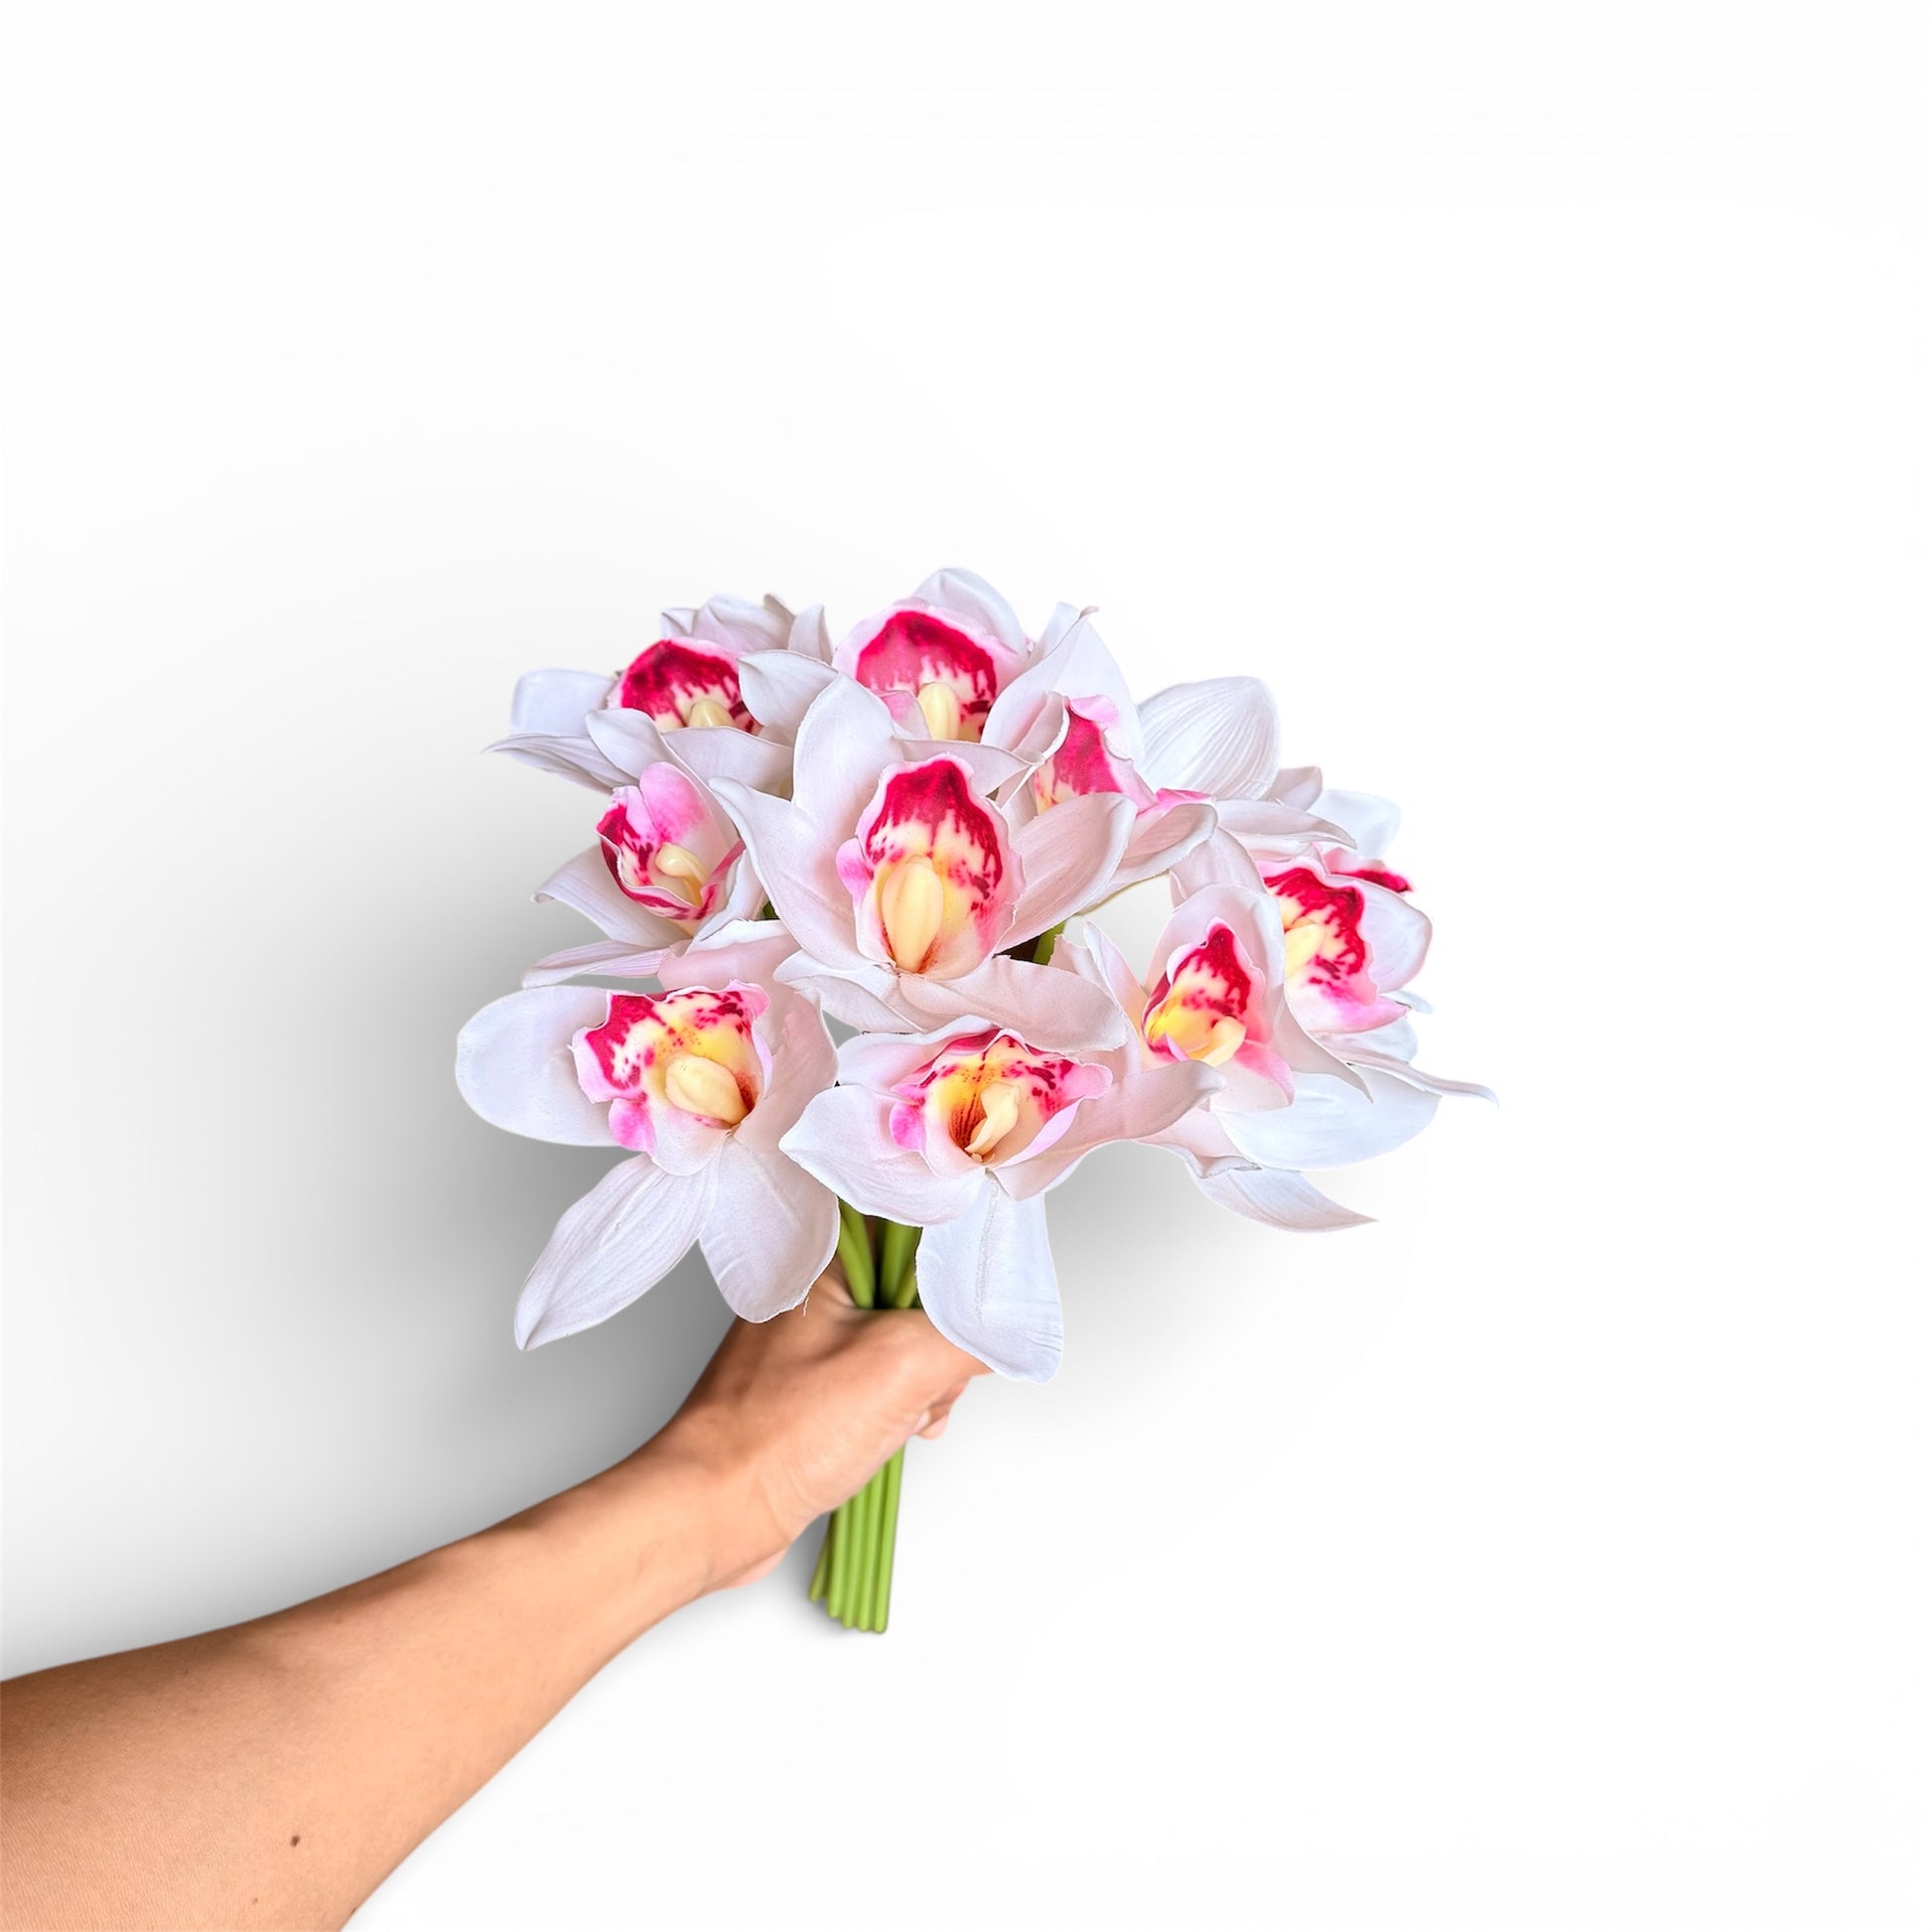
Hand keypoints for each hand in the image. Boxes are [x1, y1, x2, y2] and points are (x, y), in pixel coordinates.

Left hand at [649, 1268, 988, 1587]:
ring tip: (909, 1414)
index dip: (953, 1260)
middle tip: (931, 1375)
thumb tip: (1005, 1328)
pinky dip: (903, 1405)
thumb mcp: (901, 1367)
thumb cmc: (781, 1432)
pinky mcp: (813, 1386)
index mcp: (824, 1257)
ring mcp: (812, 1340)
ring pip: (905, 1339)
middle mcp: (815, 1289)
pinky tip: (901, 1432)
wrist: (716, 1509)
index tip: (979, 1292)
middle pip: (918, 1289)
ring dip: (925, 1381)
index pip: (912, 1224)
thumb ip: (967, 1333)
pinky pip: (882, 1379)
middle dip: (942, 1338)